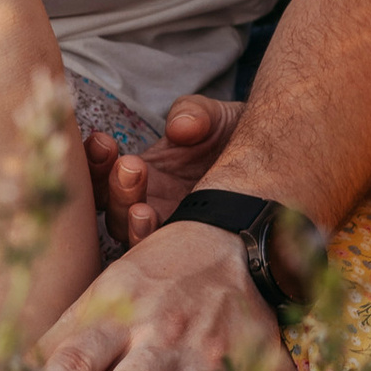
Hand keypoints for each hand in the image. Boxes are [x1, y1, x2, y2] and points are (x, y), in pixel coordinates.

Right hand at [84, 92, 243, 243]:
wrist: (275, 165)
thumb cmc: (236, 140)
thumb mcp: (215, 117)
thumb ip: (195, 114)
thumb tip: (181, 127)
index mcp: (143, 172)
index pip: (102, 171)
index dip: (94, 160)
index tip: (102, 141)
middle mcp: (146, 202)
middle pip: (110, 206)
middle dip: (114, 188)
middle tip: (131, 166)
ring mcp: (165, 227)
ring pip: (128, 234)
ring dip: (130, 221)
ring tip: (142, 208)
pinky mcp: (187, 248)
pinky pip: (158, 255)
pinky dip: (152, 245)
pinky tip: (160, 230)